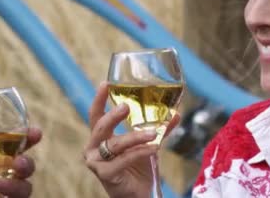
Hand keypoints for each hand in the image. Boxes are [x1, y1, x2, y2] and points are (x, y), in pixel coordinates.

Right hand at [84, 82, 180, 197]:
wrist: (139, 194)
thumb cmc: (138, 168)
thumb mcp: (147, 144)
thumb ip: (159, 129)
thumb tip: (176, 113)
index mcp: (100, 138)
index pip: (96, 115)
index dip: (99, 99)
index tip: (105, 83)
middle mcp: (93, 149)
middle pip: (100, 127)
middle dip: (113, 116)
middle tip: (126, 107)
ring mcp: (96, 163)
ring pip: (115, 144)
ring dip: (136, 137)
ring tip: (153, 133)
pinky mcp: (105, 175)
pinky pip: (124, 159)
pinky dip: (140, 152)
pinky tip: (153, 148)